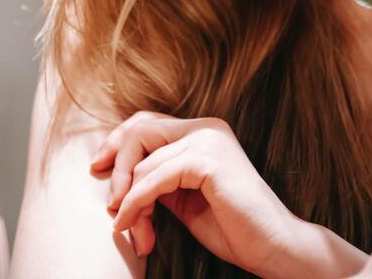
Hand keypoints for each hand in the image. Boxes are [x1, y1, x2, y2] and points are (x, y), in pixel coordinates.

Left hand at [90, 111, 329, 276]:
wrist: (275, 249)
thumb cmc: (232, 227)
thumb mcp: (182, 196)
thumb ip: (156, 178)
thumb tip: (114, 174)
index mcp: (201, 132)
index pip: (146, 123)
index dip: (117, 143)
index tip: (96, 168)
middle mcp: (205, 128)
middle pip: (139, 132)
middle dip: (117, 169)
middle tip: (110, 204)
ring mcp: (208, 140)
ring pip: (143, 162)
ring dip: (128, 199)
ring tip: (127, 226)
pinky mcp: (208, 160)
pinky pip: (154, 179)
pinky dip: (136, 202)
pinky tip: (130, 222)